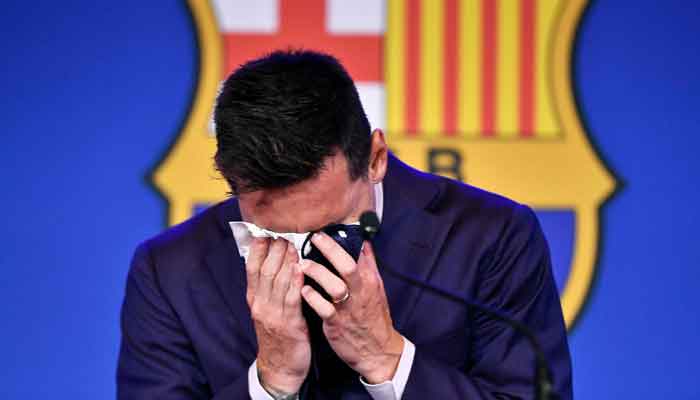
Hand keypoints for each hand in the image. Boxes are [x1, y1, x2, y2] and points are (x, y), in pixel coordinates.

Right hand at [246, 238, 309, 392]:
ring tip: (293, 242)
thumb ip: (270, 285)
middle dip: (274, 249)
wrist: (280, 367)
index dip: (259, 248)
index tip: (266, 230)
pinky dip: (295, 282)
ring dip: (286, 260)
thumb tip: (276, 259)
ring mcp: (273, 314)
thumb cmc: (278, 333)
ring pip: (277, 281)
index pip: (252, 267)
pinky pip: (291, 299)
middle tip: (284, 230)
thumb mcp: (267, 308)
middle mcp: (260, 303)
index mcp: (254, 298)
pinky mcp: (289, 324)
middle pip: (265, 270)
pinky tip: (301, 269)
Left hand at [300, 232, 403, 383]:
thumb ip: (368, 265)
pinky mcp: (337, 324)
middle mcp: (360, 291)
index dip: (341, 239)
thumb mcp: (376, 288)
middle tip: (313, 238)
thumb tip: (363, 242)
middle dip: (330, 249)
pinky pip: (324, 309)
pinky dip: (313, 299)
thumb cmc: (373, 317)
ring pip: (335, 286)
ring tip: (302, 264)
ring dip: (317, 273)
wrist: (378, 351)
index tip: (325, 227)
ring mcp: (349, 308)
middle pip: (347, 265)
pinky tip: (303, 290)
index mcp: (369, 280)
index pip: (358, 253)